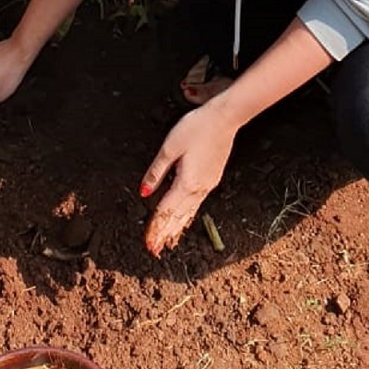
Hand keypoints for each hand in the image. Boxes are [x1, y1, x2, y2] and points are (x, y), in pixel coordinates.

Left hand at [139, 103, 237, 256]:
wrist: (224, 118)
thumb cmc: (197, 128)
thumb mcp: (169, 147)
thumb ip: (156, 172)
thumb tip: (144, 192)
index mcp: (186, 183)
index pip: (166, 211)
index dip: (156, 228)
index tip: (148, 244)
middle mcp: (199, 188)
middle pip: (178, 217)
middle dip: (165, 234)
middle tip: (154, 250)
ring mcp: (207, 184)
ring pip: (188, 213)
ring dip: (177, 228)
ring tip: (168, 242)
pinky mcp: (211, 178)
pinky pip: (196, 204)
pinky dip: (188, 216)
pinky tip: (186, 219)